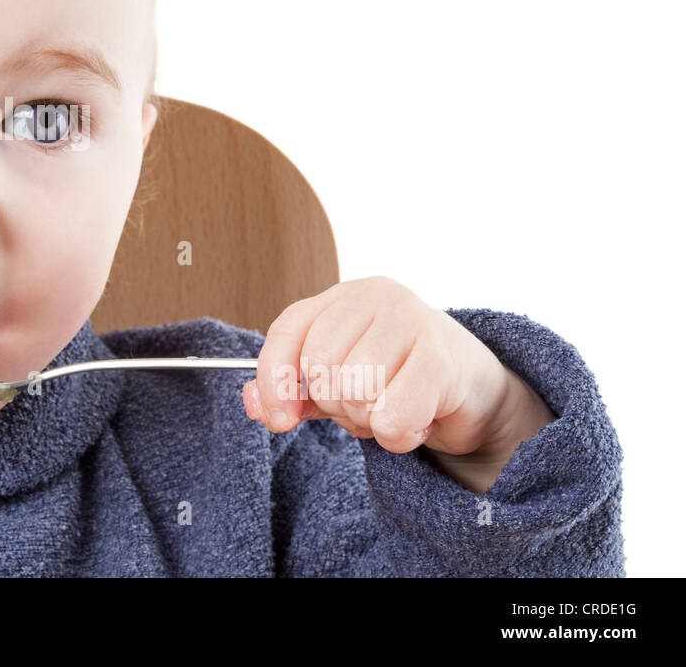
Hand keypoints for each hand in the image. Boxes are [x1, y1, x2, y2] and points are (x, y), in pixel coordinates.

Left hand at [242, 277, 555, 491]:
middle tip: (368, 404)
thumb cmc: (399, 380)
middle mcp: (376, 296)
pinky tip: (418, 420)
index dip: (275, 380)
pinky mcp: (443, 358)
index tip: (280, 420)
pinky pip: (393, 415)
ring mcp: (412, 320)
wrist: (475, 393)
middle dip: (337, 404)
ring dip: (371, 419)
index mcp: (343, 297)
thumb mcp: (338, 382)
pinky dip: (398, 434)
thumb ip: (293, 392)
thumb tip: (255, 402)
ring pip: (355, 390)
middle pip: (319, 366)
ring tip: (394, 407)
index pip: (287, 332)